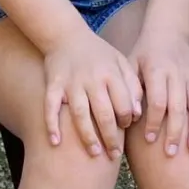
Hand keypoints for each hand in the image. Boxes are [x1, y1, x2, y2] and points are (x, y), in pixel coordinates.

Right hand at [44, 28, 142, 158]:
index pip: (123, 104)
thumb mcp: (120, 61)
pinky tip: (55, 142)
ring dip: (87, 136)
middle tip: (114, 154)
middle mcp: (91, 79)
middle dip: (111, 137)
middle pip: (103, 113)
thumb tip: (137, 114)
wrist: (65, 34)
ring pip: (80, 114)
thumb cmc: (97, 52)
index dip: (127, 119)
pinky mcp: (53, 85)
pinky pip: (51, 107)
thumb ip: (132, 85)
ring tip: (94, 153)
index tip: (125, 128)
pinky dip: (51, 124)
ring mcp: (71, 83)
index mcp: (110, 73)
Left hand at [130, 30, 188, 155]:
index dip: (154, 122)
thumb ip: (131, 88)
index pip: (157, 100)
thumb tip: (132, 115)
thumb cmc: (144, 54)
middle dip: (176, 131)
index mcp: (156, 69)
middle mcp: (177, 72)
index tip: (150, 140)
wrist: (168, 31)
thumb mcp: (131, 65)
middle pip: (179, 105)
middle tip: (171, 153)